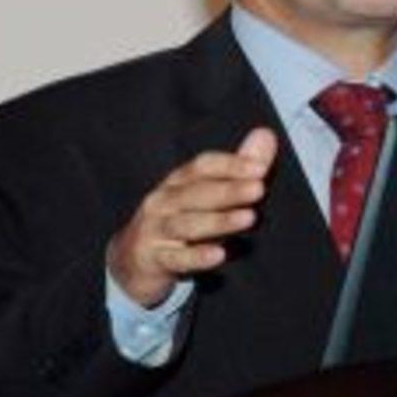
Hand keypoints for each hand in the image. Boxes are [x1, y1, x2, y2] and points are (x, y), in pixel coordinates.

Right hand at [107, 128, 275, 306]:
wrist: (131, 262)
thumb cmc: (178, 221)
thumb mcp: (206, 195)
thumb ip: (237, 168)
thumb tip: (265, 133)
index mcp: (178, 182)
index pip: (202, 166)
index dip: (230, 164)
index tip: (260, 167)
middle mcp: (163, 201)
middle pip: (196, 192)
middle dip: (228, 190)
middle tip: (258, 189)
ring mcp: (154, 230)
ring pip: (186, 224)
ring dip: (218, 221)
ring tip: (248, 218)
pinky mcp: (151, 259)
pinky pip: (175, 259)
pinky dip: (196, 256)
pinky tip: (219, 255)